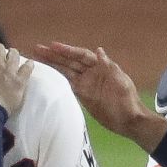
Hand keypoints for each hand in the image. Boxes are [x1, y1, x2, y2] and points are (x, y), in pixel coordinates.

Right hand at [33, 42, 162, 146]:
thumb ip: (109, 67)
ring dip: (53, 65)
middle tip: (38, 48)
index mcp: (100, 67)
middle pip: (70, 61)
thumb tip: (99, 50)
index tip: (53, 46)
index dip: (67, 50)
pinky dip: (58, 79)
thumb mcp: (121, 81)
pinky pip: (68, 85)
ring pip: (66, 72)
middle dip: (54, 55)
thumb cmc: (127, 100)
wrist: (129, 120)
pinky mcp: (82, 96)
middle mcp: (90, 73)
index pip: (81, 55)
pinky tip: (48, 74)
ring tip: (38, 58)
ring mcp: (86, 84)